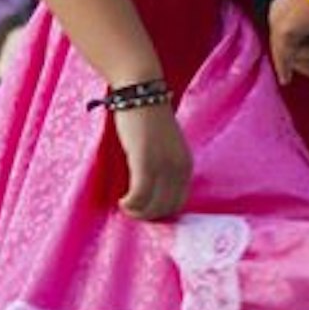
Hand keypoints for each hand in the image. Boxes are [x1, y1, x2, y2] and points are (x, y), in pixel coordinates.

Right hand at [111, 103, 191, 221]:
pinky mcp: (146, 162)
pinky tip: (121, 200)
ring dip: (137, 212)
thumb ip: (164, 166)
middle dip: (148, 215)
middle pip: (167, 208)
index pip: (179, 202)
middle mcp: (180, 168)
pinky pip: (140, 195)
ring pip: (153, 206)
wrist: (141, 94)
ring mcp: (164, 166)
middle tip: (130, 209)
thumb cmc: (147, 119)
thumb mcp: (164, 147)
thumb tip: (152, 190)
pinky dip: (130, 204)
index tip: (143, 209)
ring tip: (125, 205)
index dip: (160, 211)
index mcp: (186, 165)